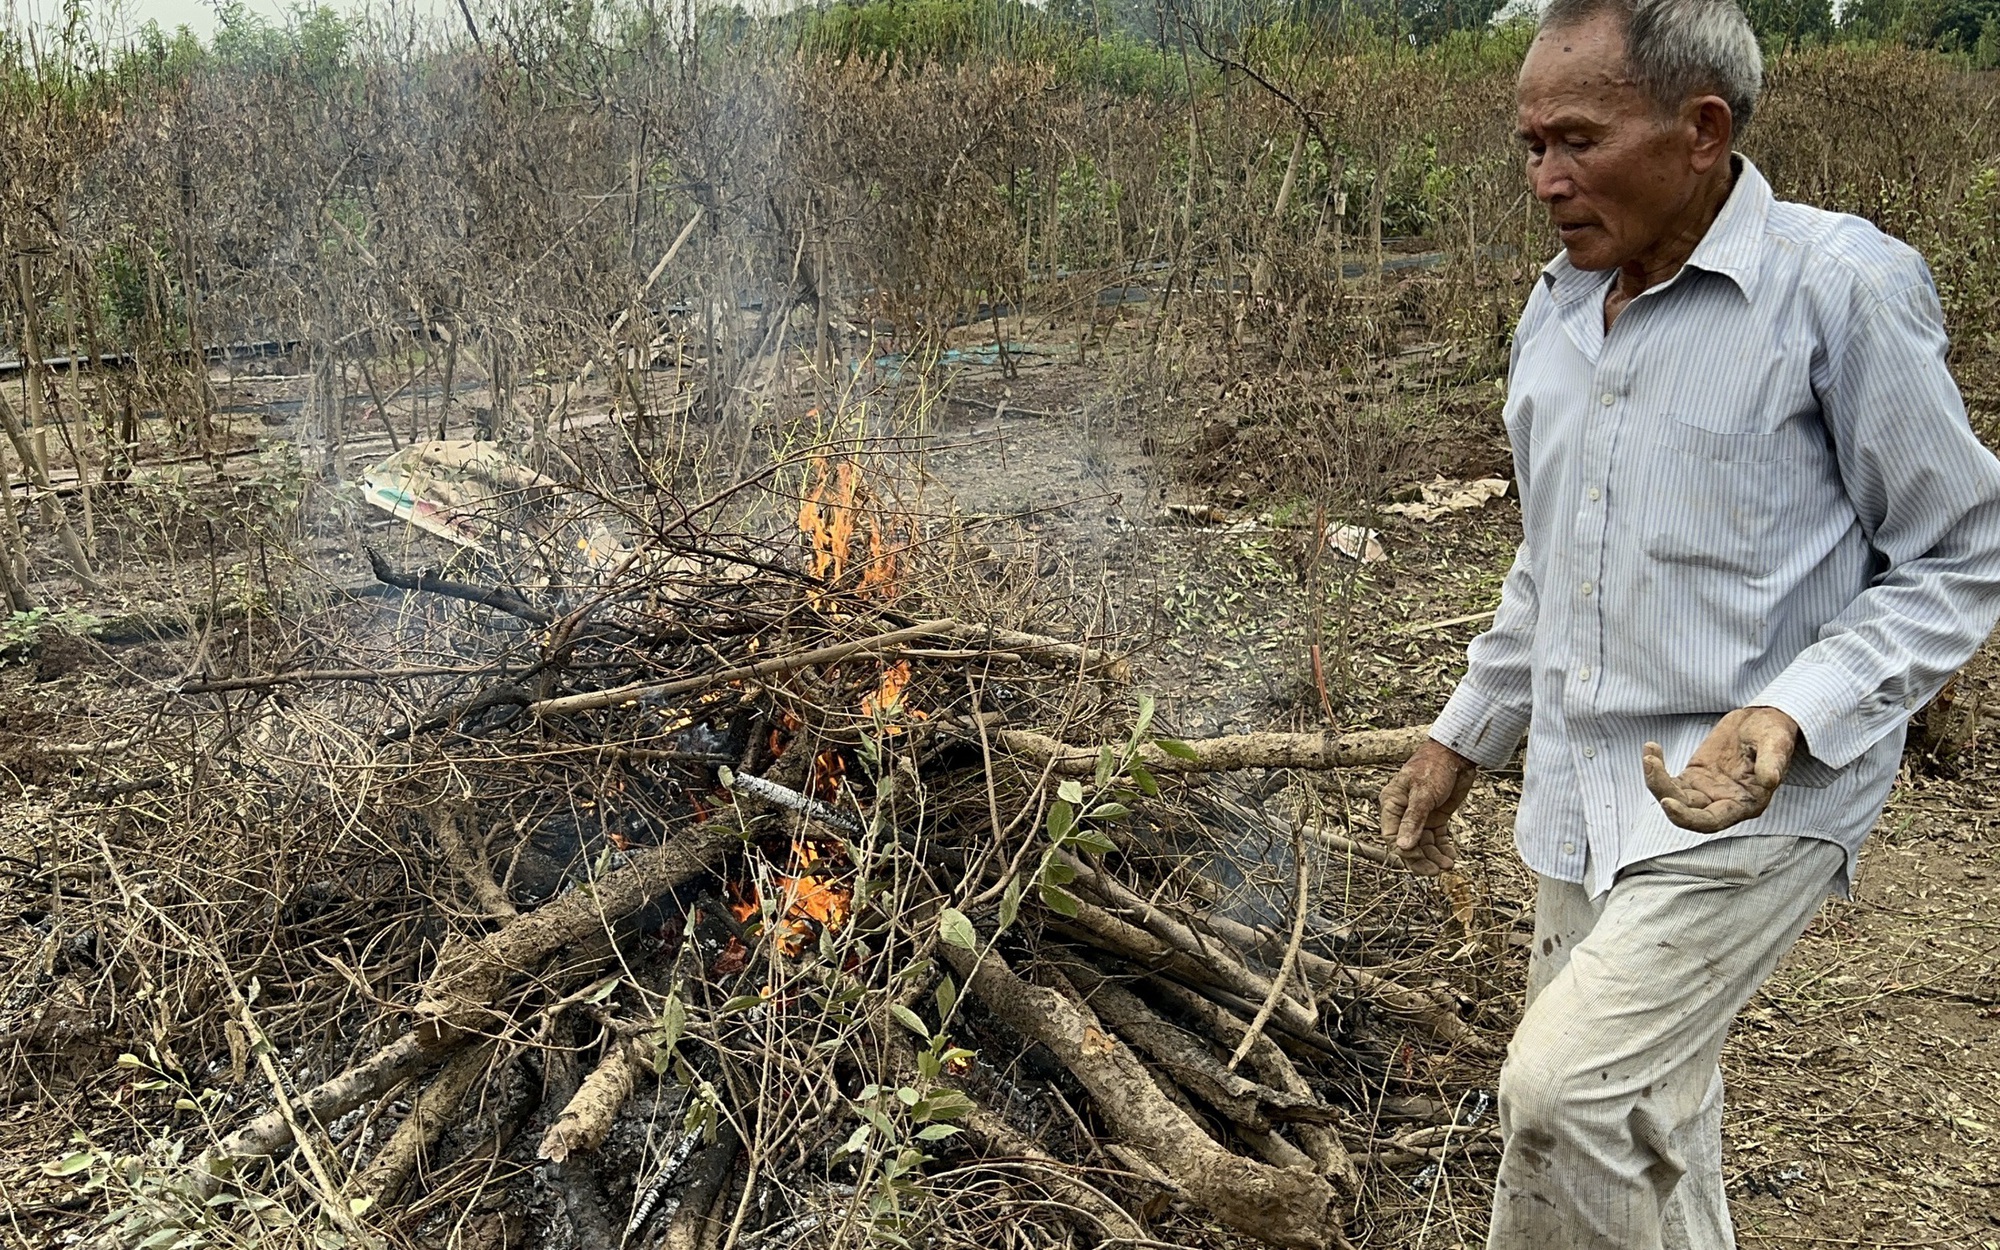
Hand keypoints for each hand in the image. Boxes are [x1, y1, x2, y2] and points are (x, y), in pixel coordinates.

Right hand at [1380, 741, 1477, 875]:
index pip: (1392, 836)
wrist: (1456, 754)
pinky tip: (1451, 856)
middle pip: (1408, 844)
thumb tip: (1403, 847)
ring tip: (1448, 865)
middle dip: (1421, 859)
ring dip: (1435, 856)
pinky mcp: (1436, 816)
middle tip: (1437, 871)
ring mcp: (1420, 816)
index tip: (1421, 859)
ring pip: (1423, 844)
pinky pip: (1437, 838)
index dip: (1405, 850)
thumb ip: (1413, 821)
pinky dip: (1443, 848)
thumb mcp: (1423, 794)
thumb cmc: (1434, 767)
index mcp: (1392, 804)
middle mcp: (1403, 812)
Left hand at [1642, 706, 1800, 833]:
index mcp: (1746, 804)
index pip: (1711, 821)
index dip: (1688, 818)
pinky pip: (1668, 780)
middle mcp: (1723, 803)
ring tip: (1650, 754)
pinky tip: (1651, 747)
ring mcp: (1705, 792)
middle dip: (1663, 793)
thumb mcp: (1777, 743)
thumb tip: (1770, 779)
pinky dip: (1656, 767)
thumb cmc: (1773, 733)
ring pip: (1673, 797)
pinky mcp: (1693, 778)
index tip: (1667, 802)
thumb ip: (1773, 761)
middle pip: (1686, 812)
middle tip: (1651, 765)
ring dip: (1655, 779)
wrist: (1763, 721)